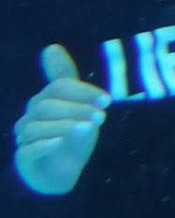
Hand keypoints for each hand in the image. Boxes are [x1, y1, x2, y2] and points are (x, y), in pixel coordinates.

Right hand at [12, 45, 108, 195]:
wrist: (63, 171)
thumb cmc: (71, 133)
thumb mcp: (77, 105)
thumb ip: (65, 77)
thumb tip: (50, 46)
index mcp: (44, 99)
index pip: (59, 86)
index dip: (83, 91)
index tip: (108, 100)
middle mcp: (30, 117)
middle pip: (49, 106)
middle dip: (78, 109)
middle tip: (102, 116)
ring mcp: (24, 138)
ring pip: (38, 127)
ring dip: (66, 126)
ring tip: (88, 129)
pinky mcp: (23, 159)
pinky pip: (28, 150)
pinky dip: (44, 145)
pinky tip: (60, 142)